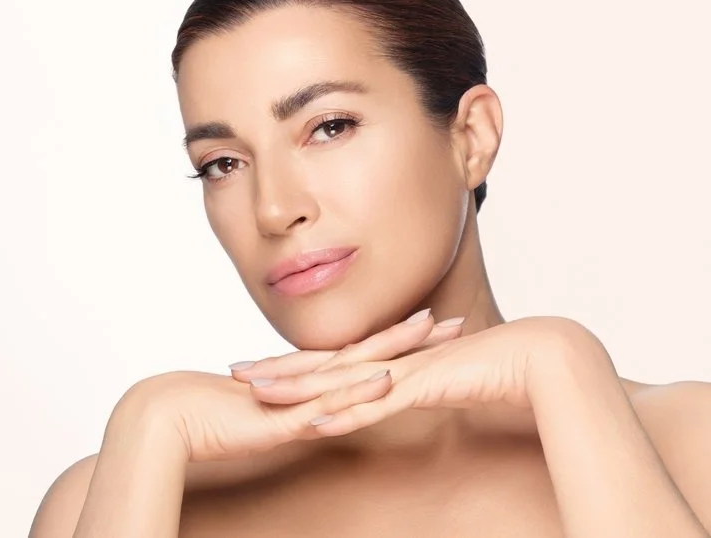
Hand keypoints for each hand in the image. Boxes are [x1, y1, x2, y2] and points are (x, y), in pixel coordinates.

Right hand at [113, 309, 463, 461]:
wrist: (166, 416)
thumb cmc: (202, 415)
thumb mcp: (254, 413)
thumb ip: (280, 411)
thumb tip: (298, 414)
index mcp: (301, 380)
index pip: (354, 356)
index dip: (390, 341)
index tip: (423, 326)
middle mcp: (304, 381)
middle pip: (365, 354)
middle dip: (408, 339)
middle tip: (451, 321)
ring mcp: (296, 397)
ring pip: (355, 371)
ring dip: (394, 351)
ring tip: (432, 331)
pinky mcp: (282, 420)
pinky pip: (328, 407)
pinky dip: (358, 393)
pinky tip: (386, 380)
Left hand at [231, 316, 584, 436]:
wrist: (541, 355)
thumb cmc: (497, 367)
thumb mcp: (445, 379)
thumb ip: (419, 385)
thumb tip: (400, 391)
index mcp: (392, 357)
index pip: (333, 361)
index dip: (295, 364)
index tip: (262, 368)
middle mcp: (390, 360)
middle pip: (322, 365)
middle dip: (278, 370)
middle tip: (236, 371)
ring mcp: (404, 371)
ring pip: (338, 381)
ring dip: (297, 389)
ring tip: (256, 393)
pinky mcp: (423, 387)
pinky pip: (374, 405)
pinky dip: (342, 414)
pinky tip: (312, 422)